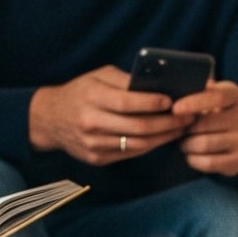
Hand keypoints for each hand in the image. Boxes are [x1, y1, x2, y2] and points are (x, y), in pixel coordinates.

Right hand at [28, 66, 185, 165]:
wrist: (49, 119)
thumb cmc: (79, 92)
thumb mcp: (98, 77)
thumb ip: (125, 81)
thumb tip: (158, 85)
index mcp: (91, 97)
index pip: (127, 102)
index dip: (153, 103)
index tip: (173, 101)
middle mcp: (91, 123)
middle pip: (138, 127)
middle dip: (167, 123)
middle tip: (188, 117)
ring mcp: (93, 144)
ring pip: (137, 144)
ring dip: (164, 137)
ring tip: (181, 128)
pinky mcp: (97, 159)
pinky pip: (130, 154)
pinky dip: (150, 146)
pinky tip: (163, 137)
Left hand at [175, 79, 237, 176]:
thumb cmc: (218, 113)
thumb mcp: (212, 96)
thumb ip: (197, 93)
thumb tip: (175, 94)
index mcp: (234, 95)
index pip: (216, 96)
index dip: (194, 103)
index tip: (175, 109)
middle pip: (205, 124)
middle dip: (185, 129)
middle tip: (178, 131)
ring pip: (205, 144)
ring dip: (188, 145)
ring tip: (184, 143)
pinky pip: (209, 163)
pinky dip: (194, 160)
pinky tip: (191, 156)